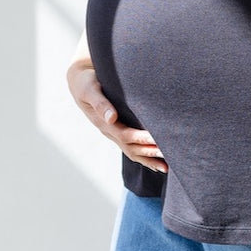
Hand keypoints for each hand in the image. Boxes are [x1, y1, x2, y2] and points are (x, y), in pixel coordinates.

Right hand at [66, 59, 166, 174]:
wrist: (80, 83)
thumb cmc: (86, 83)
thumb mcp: (90, 90)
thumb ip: (101, 104)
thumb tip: (111, 118)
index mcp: (103, 123)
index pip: (125, 135)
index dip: (141, 139)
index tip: (157, 140)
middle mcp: (108, 131)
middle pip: (131, 148)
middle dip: (149, 153)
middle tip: (170, 156)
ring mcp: (113, 133)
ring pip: (132, 151)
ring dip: (149, 160)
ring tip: (167, 168)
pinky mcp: (118, 131)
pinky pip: (131, 148)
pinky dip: (144, 157)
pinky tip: (156, 162)